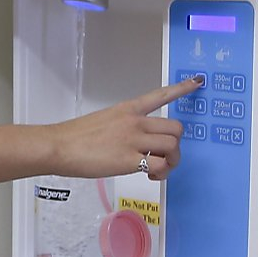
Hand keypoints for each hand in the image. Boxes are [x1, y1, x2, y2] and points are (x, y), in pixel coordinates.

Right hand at [53, 77, 198, 181]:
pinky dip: (161, 173)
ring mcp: (133, 139)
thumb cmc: (75, 137)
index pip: (161, 94)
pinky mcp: (129, 159)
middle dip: (175, 145)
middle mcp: (135, 121)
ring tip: (157, 169)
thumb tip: (136, 144)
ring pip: (172, 146)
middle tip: (163, 157)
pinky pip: (160, 165)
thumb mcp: (104, 121)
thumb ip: (124, 128)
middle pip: (175, 128)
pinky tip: (150, 175)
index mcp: (128, 109)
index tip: (198, 81)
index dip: (182, 88)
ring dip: (171, 160)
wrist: (59, 146)